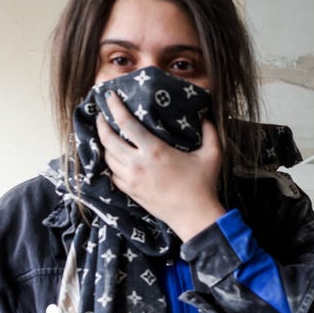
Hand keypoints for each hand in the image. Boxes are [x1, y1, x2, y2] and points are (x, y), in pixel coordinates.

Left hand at [97, 91, 225, 240]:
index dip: (114, 107)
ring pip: (107, 157)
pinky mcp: (131, 192)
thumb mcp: (212, 154)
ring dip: (104, 143)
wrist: (194, 217)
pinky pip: (112, 174)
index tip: (109, 95)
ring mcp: (132, 180)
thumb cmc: (203, 185)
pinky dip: (110, 163)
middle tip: (101, 114)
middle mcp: (138, 164)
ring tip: (106, 134)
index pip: (126, 124)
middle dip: (101, 124)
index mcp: (155, 151)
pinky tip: (113, 157)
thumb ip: (209, 131)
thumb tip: (205, 115)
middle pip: (108, 139)